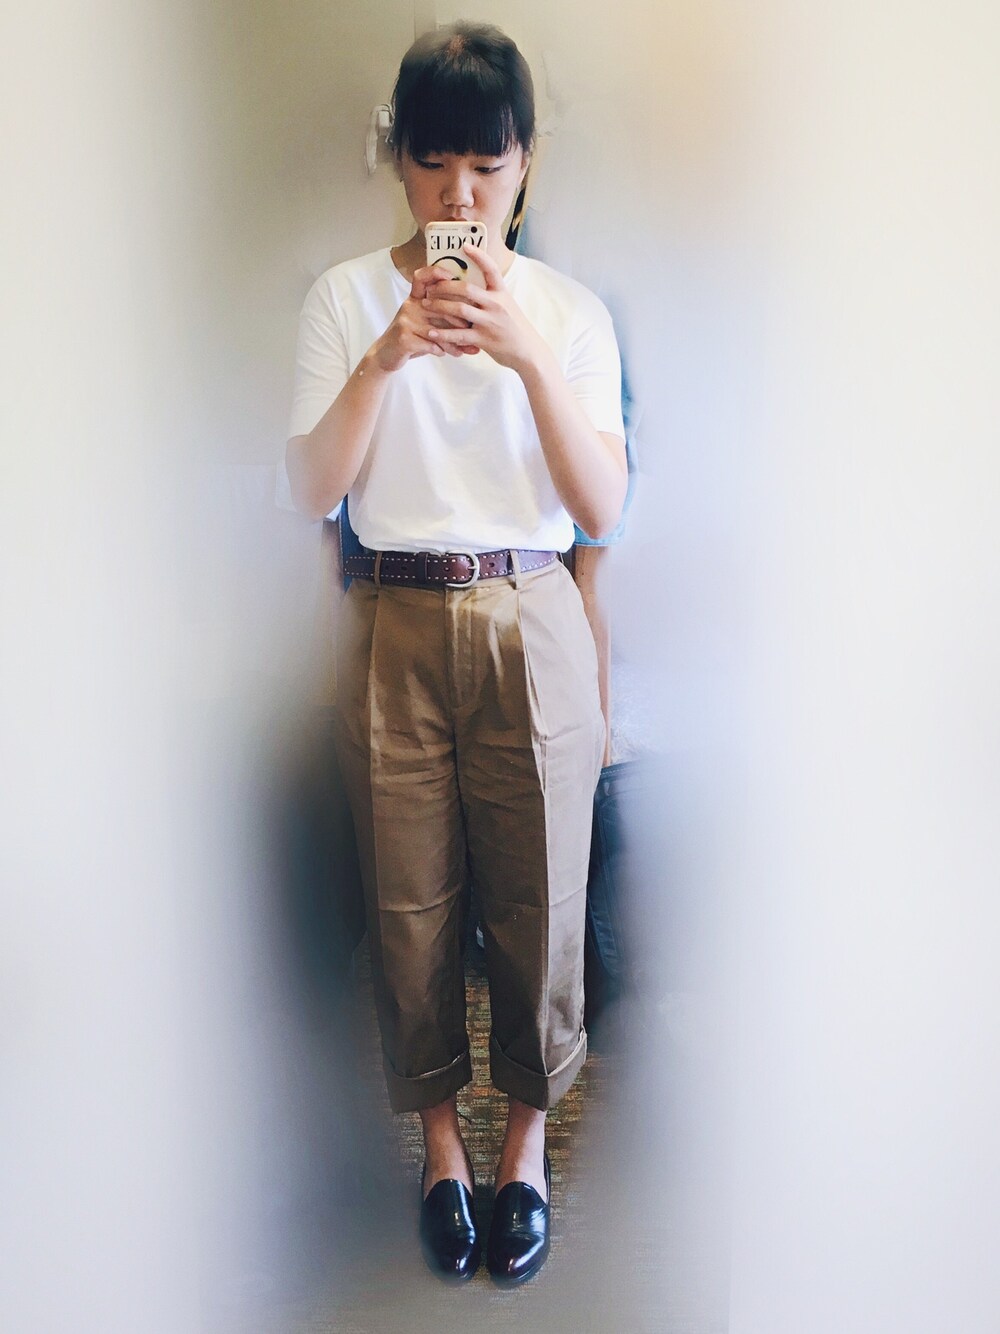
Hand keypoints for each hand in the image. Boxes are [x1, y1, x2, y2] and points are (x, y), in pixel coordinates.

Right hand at [372, 266, 472, 371]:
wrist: (387, 355)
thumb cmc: (411, 336)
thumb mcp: (423, 321)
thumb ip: (441, 316)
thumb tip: (470, 318)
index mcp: (415, 299)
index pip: (422, 277)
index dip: (435, 272)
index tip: (452, 276)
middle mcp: (410, 306)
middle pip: (439, 307)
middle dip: (458, 321)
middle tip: (471, 331)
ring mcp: (406, 321)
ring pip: (438, 330)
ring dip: (453, 342)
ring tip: (464, 349)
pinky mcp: (404, 338)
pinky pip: (431, 344)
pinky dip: (442, 350)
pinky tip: (447, 354)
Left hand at [418, 244, 546, 371]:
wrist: (528, 352)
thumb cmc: (515, 328)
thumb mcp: (507, 306)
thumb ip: (491, 296)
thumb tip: (471, 285)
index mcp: (502, 293)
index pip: (491, 269)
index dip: (479, 255)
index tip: (464, 245)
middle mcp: (496, 305)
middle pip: (467, 289)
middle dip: (444, 286)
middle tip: (430, 287)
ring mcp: (490, 322)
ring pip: (460, 309)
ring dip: (439, 306)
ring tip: (425, 304)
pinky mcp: (484, 339)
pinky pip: (459, 335)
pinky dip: (443, 334)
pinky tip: (431, 332)